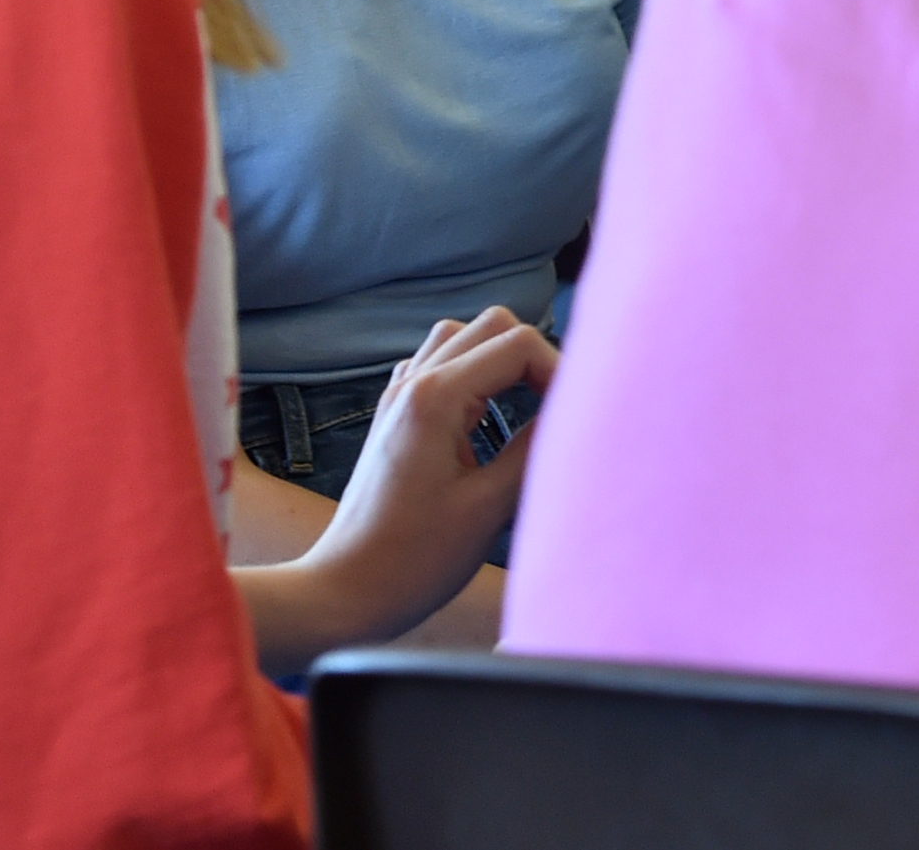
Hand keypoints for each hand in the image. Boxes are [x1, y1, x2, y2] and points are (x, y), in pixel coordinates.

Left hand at [316, 308, 552, 623]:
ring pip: (463, 337)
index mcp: (435, 399)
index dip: (559, 370)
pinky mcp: (394, 418)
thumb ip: (536, 448)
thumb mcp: (489, 507)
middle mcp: (412, 384)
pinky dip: (472, 376)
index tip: (575, 415)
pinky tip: (484, 418)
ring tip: (524, 406)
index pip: (518, 344)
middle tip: (555, 408)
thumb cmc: (412, 560)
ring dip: (501, 361)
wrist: (343, 593)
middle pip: (493, 326)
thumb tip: (574, 413)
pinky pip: (438, 366)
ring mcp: (398, 398)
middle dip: (535, 358)